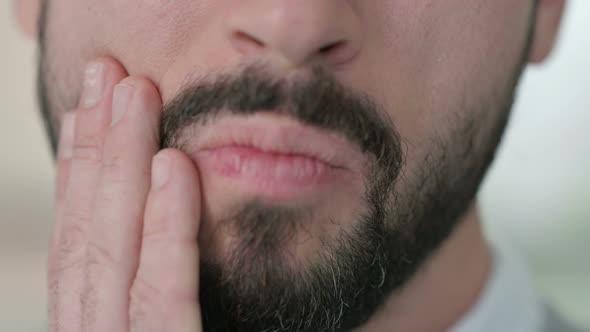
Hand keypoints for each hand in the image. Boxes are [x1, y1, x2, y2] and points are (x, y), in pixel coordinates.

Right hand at [49, 58, 202, 331]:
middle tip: (108, 77)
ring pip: (115, 248)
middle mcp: (93, 330)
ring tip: (136, 96)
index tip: (85, 112)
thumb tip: (160, 207)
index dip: (77, 170)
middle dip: (95, 147)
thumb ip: (156, 288)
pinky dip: (167, 229)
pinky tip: (174, 168)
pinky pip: (163, 294)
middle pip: (89, 231)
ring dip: (123, 165)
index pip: (79, 241)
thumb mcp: (162, 328)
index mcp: (95, 323)